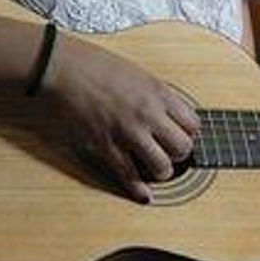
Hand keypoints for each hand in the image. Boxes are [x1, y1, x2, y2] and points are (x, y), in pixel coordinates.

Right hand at [41, 35, 198, 203]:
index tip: (182, 133)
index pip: (193, 123)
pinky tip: (144, 195)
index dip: (189, 132)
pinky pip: (128, 175)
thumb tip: (169, 115)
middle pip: (183, 147)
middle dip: (179, 153)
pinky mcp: (106, 145)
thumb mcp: (139, 74)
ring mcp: (128, 131)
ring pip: (162, 166)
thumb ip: (156, 96)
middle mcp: (148, 113)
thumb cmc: (98, 65)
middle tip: (171, 151)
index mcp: (159, 93)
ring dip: (162, 170)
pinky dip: (138, 189)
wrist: (65, 68)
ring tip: (157, 166)